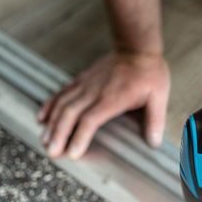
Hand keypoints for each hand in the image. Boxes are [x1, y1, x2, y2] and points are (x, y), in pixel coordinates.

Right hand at [38, 52, 169, 158]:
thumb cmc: (149, 73)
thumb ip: (155, 120)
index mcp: (112, 98)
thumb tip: (154, 143)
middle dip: (59, 134)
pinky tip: (42, 117)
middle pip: (70, 114)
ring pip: (62, 104)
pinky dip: (50, 105)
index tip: (73, 153)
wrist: (136, 48)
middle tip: (51, 152)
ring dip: (52, 123)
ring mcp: (85, 84)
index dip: (80, 137)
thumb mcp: (158, 96)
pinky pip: (61, 93)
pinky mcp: (81, 79)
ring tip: (44, 140)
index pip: (90, 120)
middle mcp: (94, 91)